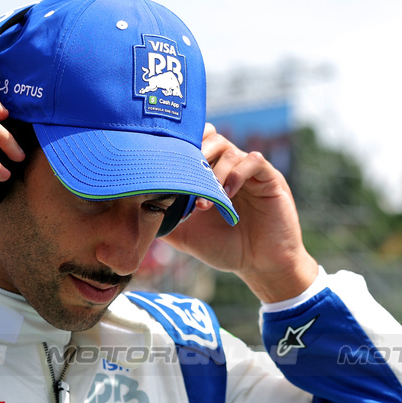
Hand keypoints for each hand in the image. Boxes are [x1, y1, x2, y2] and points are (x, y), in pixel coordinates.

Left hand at [161, 124, 318, 302]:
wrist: (259, 265)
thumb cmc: (225, 248)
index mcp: (211, 174)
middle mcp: (230, 167)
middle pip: (211, 137)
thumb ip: (165, 220)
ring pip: (229, 149)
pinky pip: (253, 160)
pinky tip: (227, 197)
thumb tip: (132, 212)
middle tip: (187, 182)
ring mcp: (250, 172)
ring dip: (213, 174)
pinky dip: (236, 175)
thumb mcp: (186, 235)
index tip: (167, 168)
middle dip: (195, 156)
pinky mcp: (270, 179)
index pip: (196, 143)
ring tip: (206, 203)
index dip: (182, 148)